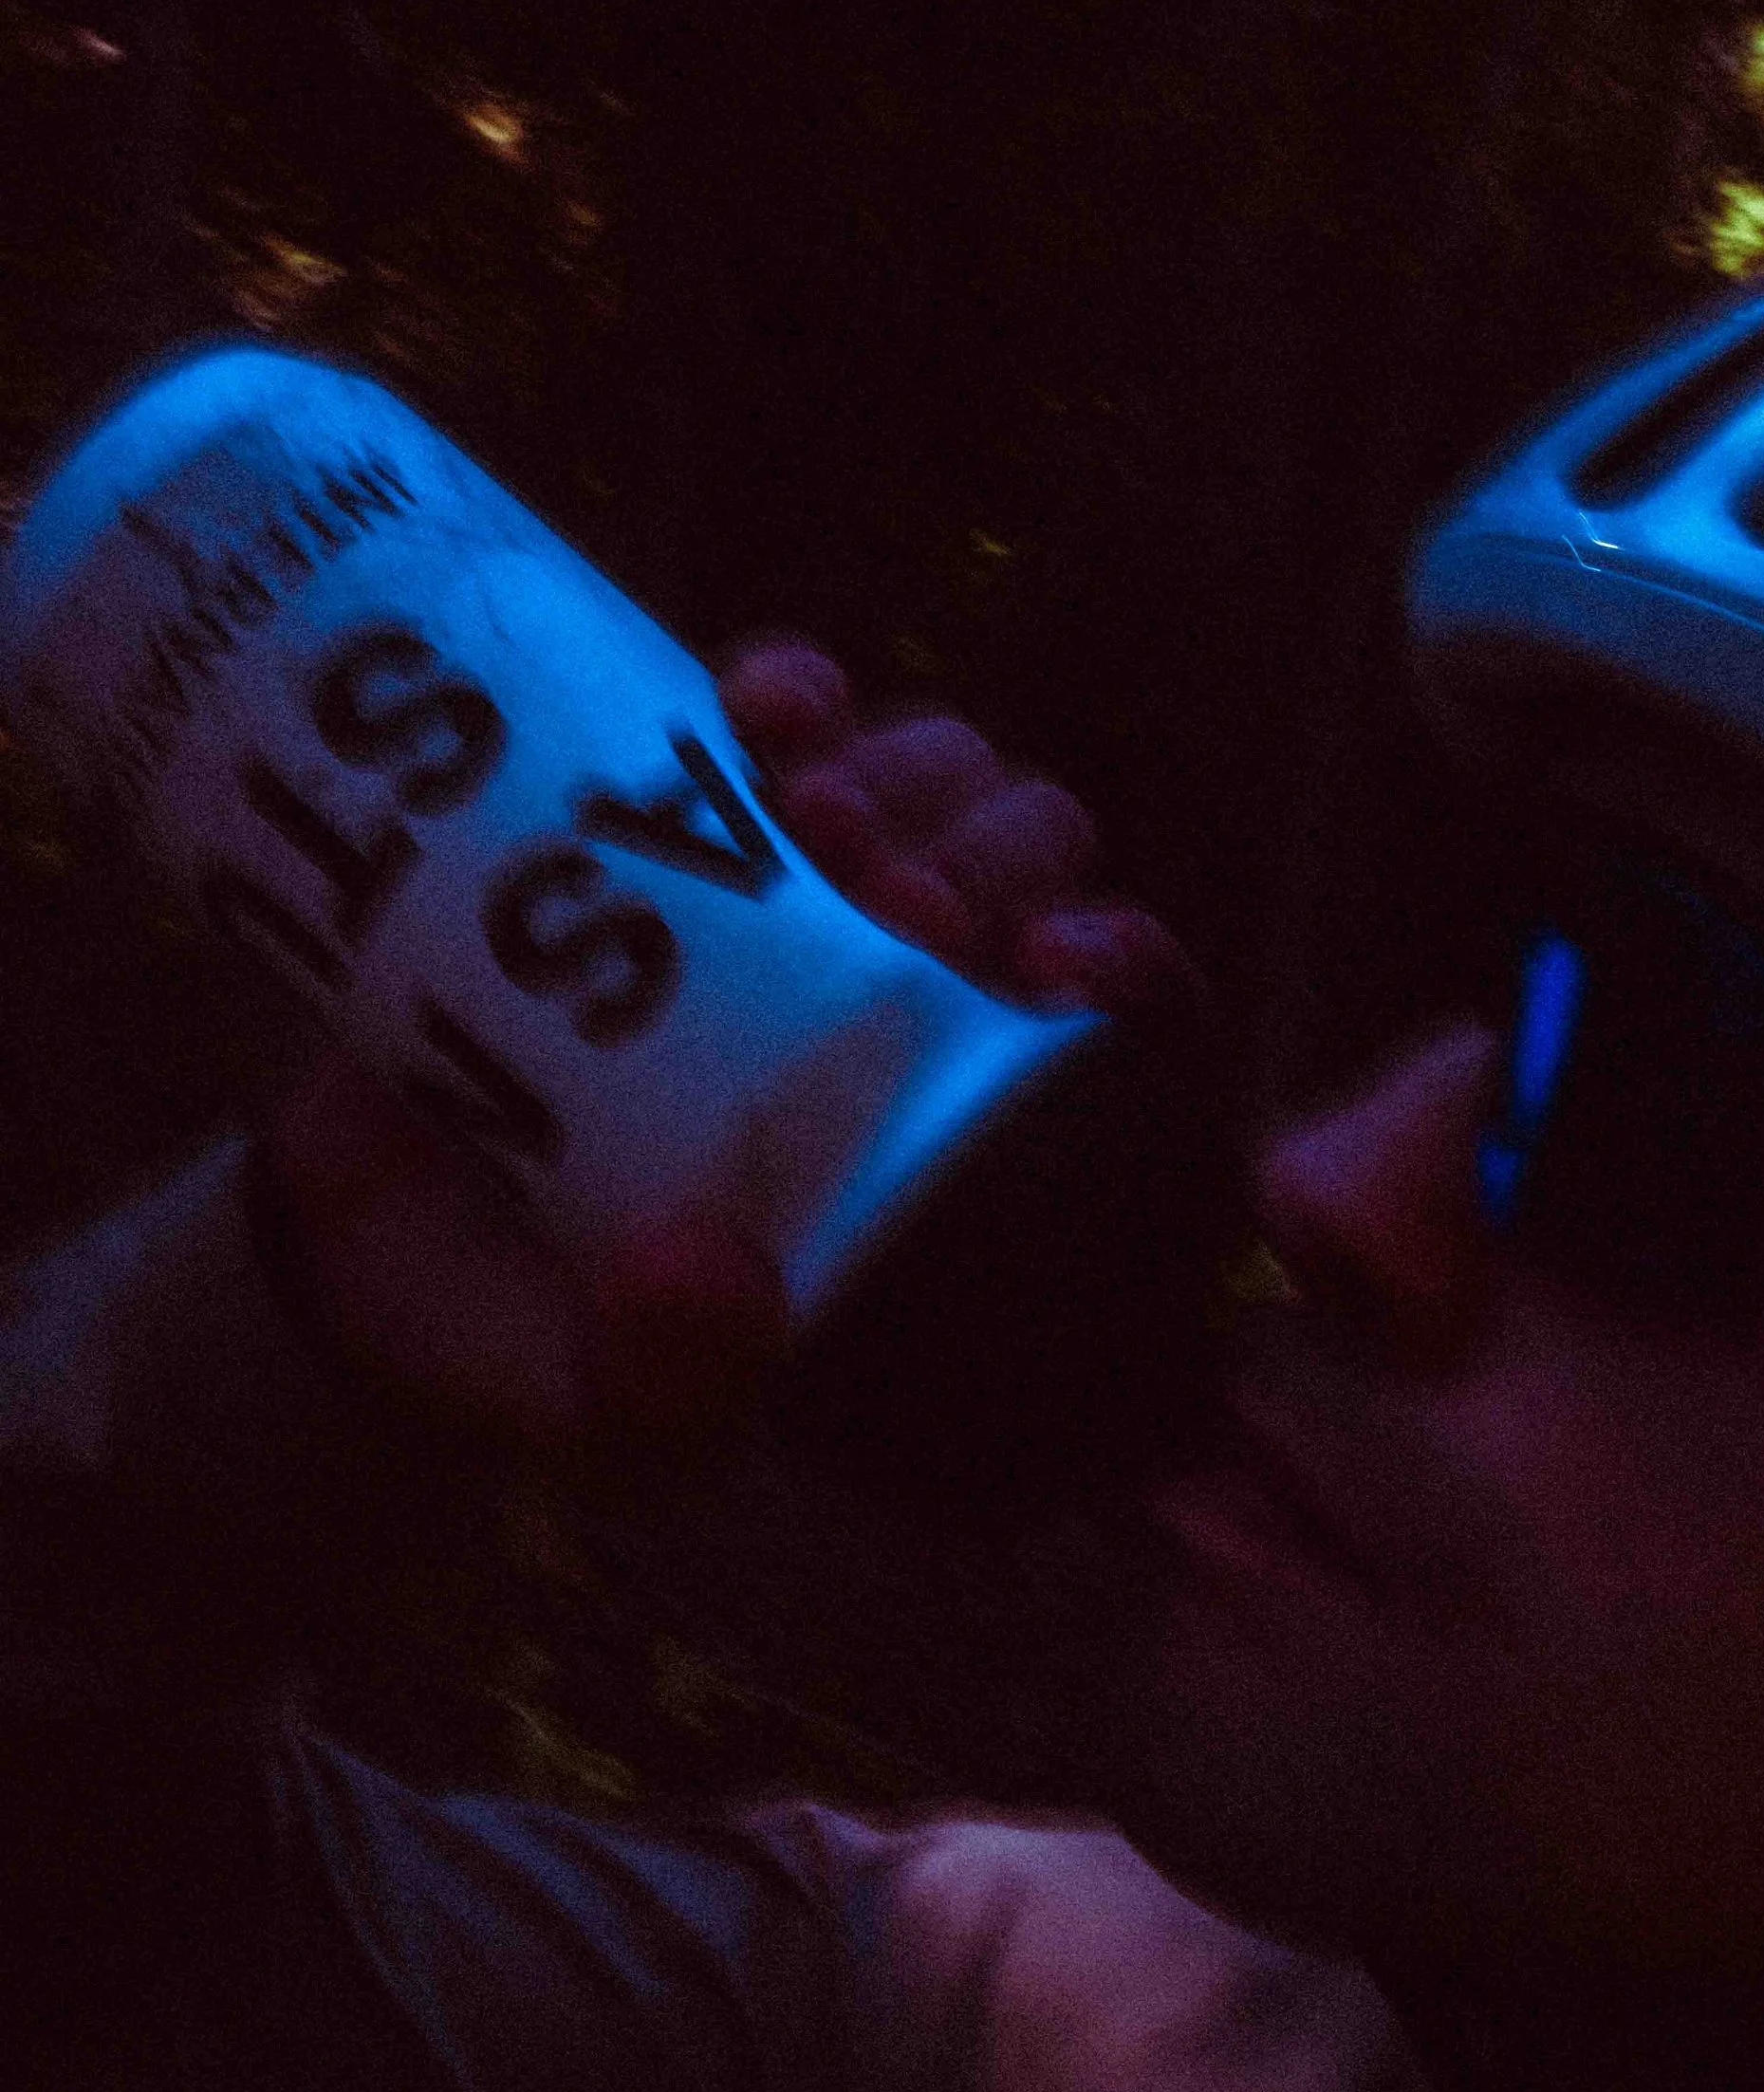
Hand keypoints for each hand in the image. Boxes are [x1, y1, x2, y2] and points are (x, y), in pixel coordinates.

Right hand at [262, 638, 1208, 1453]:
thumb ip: (660, 1382)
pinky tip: (763, 710)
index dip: (1113, 979)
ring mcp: (785, 896)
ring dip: (905, 772)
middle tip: (894, 897)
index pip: (1096, 1038)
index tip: (1048, 965)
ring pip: (932, 777)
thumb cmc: (496, 1331)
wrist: (323, 1222)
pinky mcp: (673, 809)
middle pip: (1027, 872)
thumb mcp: (580, 1400)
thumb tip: (726, 1289)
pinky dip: (797, 691)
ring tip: (811, 816)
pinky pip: (787, 717)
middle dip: (992, 859)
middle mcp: (885, 1011)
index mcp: (918, 1148)